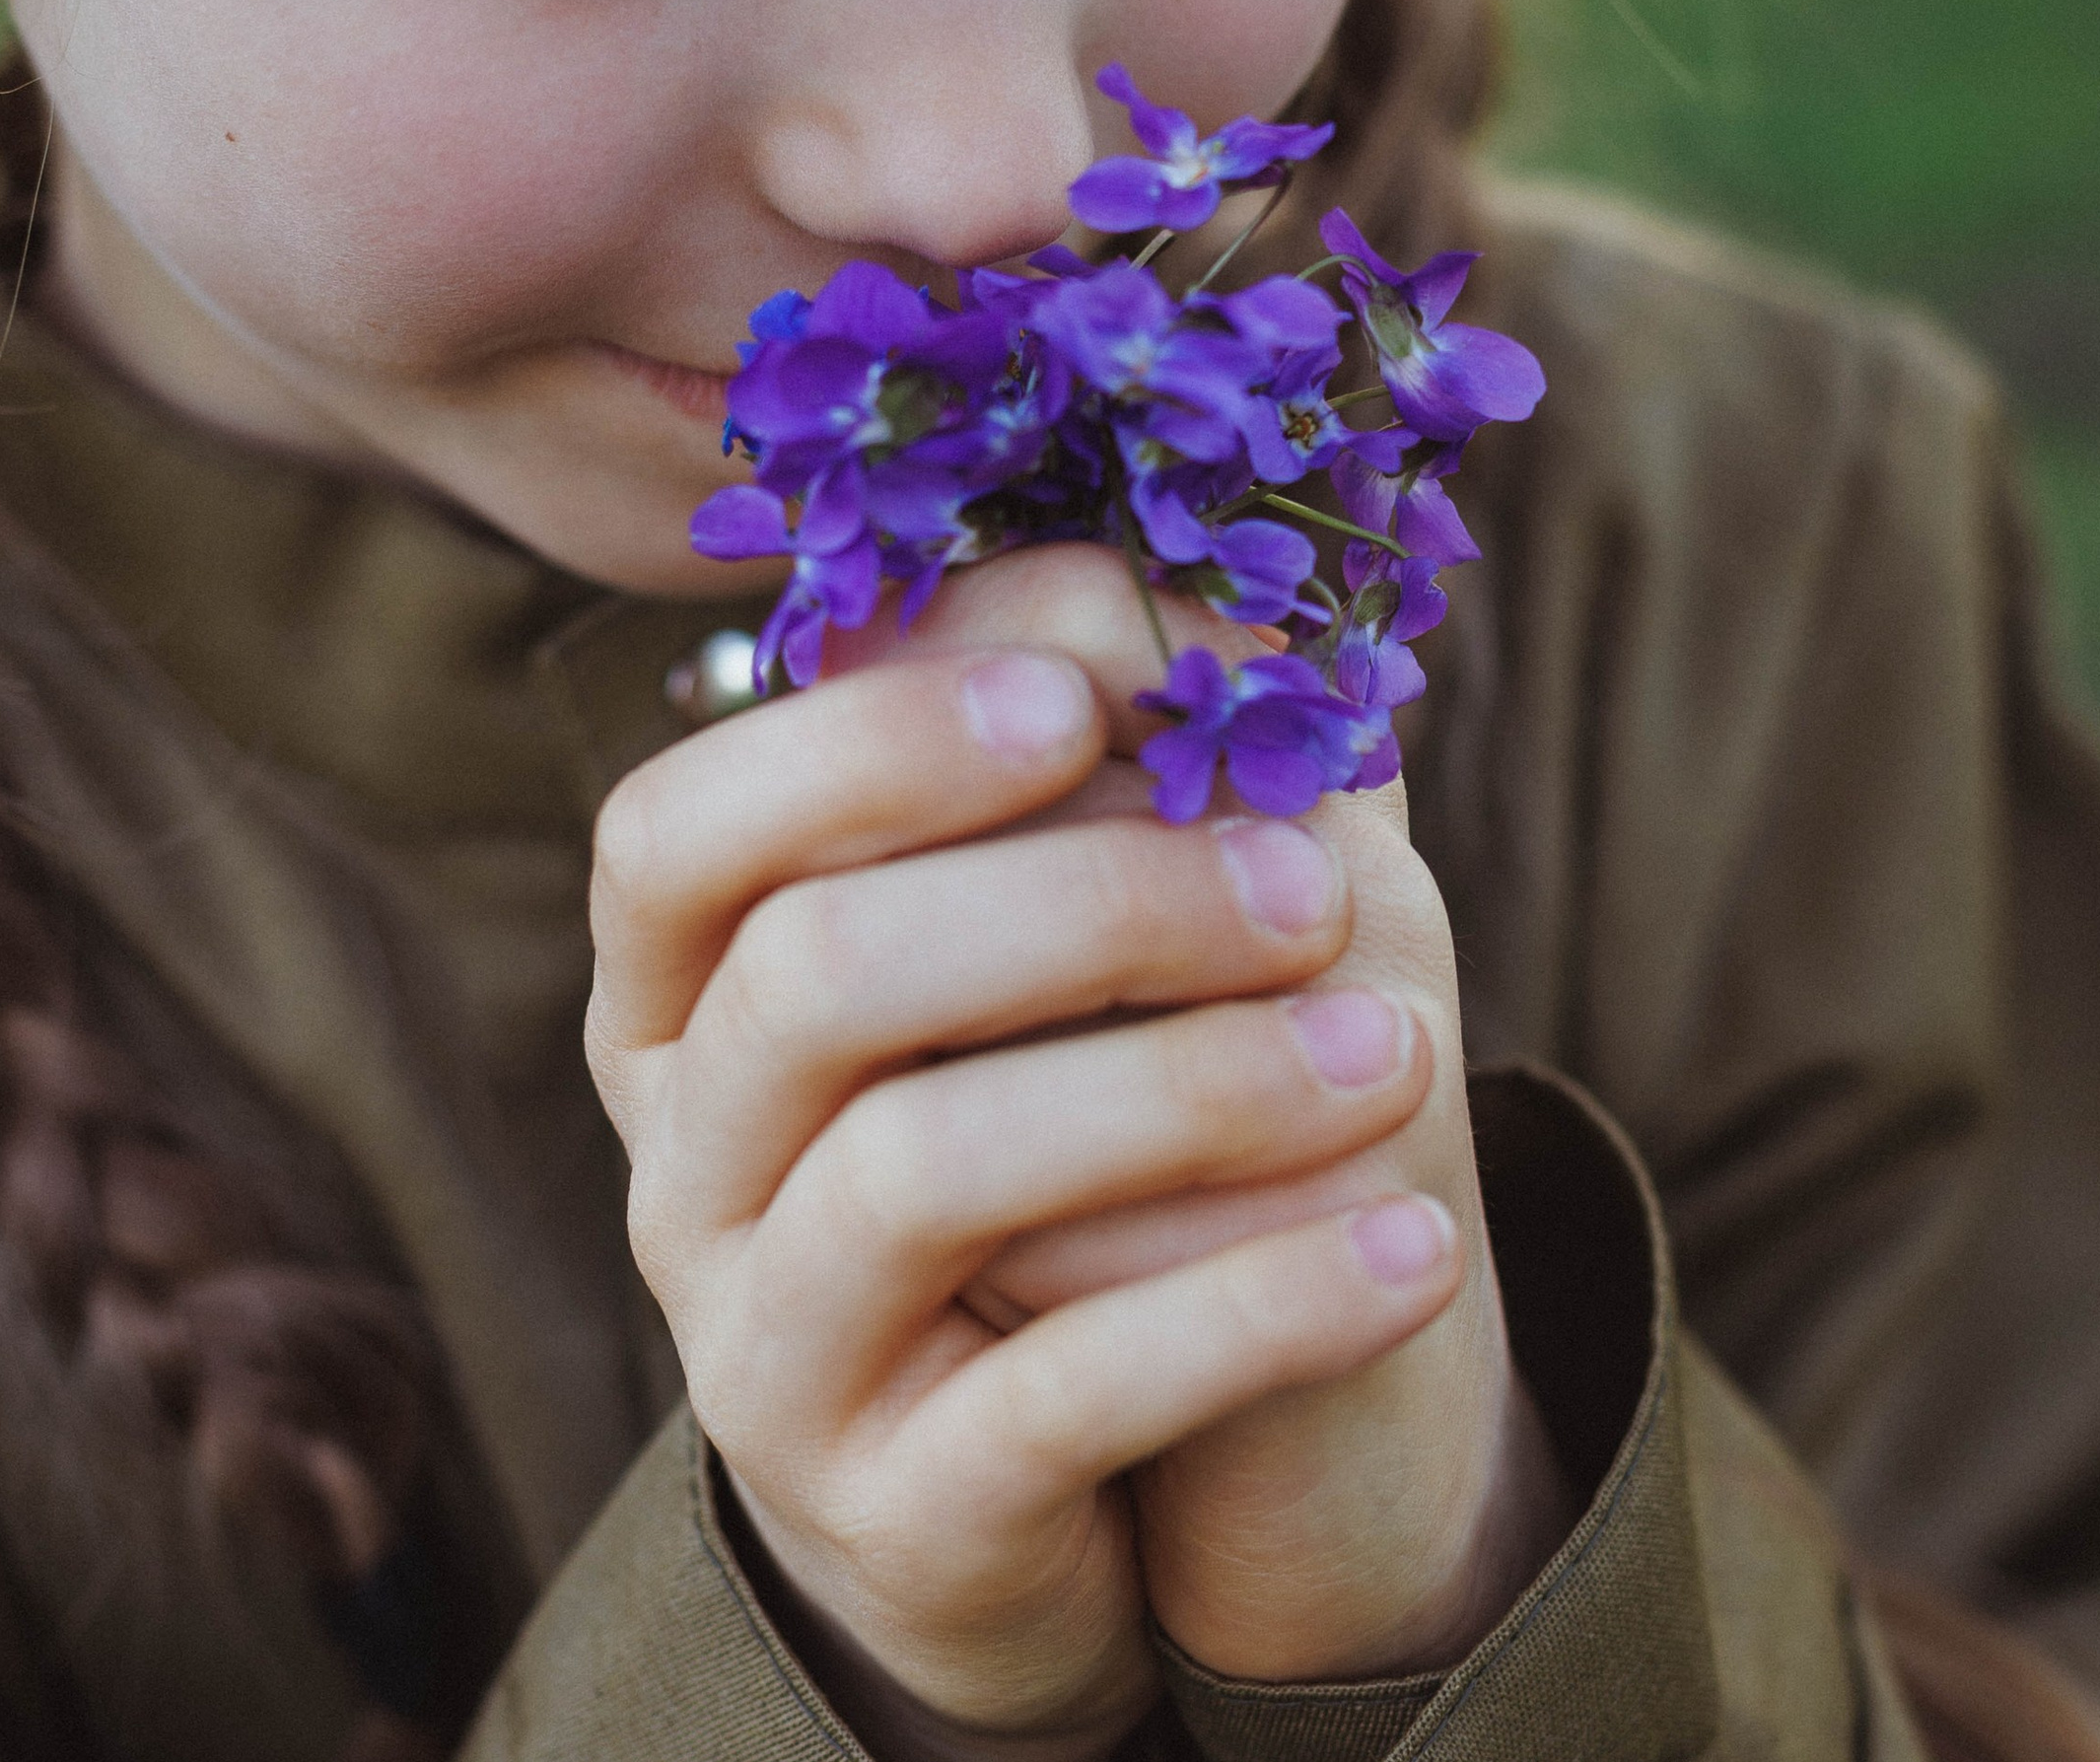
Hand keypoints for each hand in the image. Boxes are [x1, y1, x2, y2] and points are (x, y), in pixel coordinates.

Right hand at [584, 547, 1462, 1756]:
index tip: (1089, 695)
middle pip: (816, 974)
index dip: (867, 740)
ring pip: (920, 1174)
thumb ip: (1099, 779)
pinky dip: (1259, 1306)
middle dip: (1087, 899)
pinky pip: (1061, 1397)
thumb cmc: (1057, 1143)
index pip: (679, 830)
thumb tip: (1234, 587)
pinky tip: (1420, 1247)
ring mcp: (762, 1350)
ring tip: (1399, 1050)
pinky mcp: (891, 1512)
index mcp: (693, 992)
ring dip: (1187, 1087)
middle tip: (1317, 889)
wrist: (1048, 1481)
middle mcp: (685, 1164)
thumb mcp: (1053, 964)